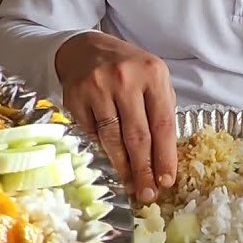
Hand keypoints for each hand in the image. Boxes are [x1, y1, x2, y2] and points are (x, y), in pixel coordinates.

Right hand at [56, 32, 177, 203]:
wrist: (87, 49)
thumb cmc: (128, 70)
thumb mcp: (152, 80)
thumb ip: (161, 111)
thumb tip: (165, 160)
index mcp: (153, 74)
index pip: (162, 124)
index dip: (165, 157)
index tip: (167, 181)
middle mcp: (126, 79)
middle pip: (138, 136)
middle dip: (144, 169)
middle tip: (147, 193)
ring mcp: (98, 87)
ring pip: (113, 138)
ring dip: (123, 167)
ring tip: (131, 185)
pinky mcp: (76, 97)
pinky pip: (92, 133)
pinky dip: (103, 150)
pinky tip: (111, 161)